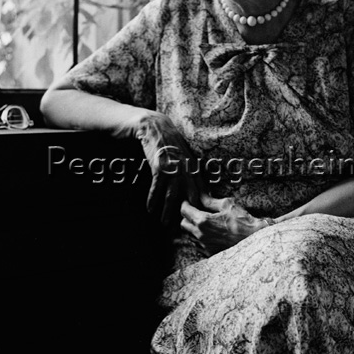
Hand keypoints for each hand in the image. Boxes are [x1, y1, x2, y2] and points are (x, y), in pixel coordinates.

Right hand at [135, 112, 202, 226]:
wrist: (153, 125)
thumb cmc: (168, 142)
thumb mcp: (183, 155)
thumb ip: (189, 170)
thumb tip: (196, 188)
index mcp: (194, 166)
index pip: (202, 189)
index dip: (202, 205)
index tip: (203, 219)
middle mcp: (186, 167)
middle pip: (189, 195)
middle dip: (187, 213)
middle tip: (183, 228)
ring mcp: (173, 166)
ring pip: (173, 194)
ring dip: (168, 210)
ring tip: (164, 223)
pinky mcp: (159, 164)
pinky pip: (157, 186)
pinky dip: (153, 198)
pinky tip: (150, 208)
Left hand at [180, 195, 266, 255]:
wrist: (255, 240)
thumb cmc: (243, 222)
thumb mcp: (227, 205)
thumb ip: (210, 200)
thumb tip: (201, 195)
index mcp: (203, 221)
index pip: (184, 210)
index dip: (185, 203)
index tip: (188, 201)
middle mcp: (201, 235)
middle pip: (183, 224)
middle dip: (187, 216)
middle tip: (195, 211)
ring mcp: (205, 246)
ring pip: (190, 235)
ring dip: (193, 228)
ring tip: (205, 223)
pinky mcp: (210, 253)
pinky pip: (199, 244)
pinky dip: (201, 238)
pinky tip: (211, 234)